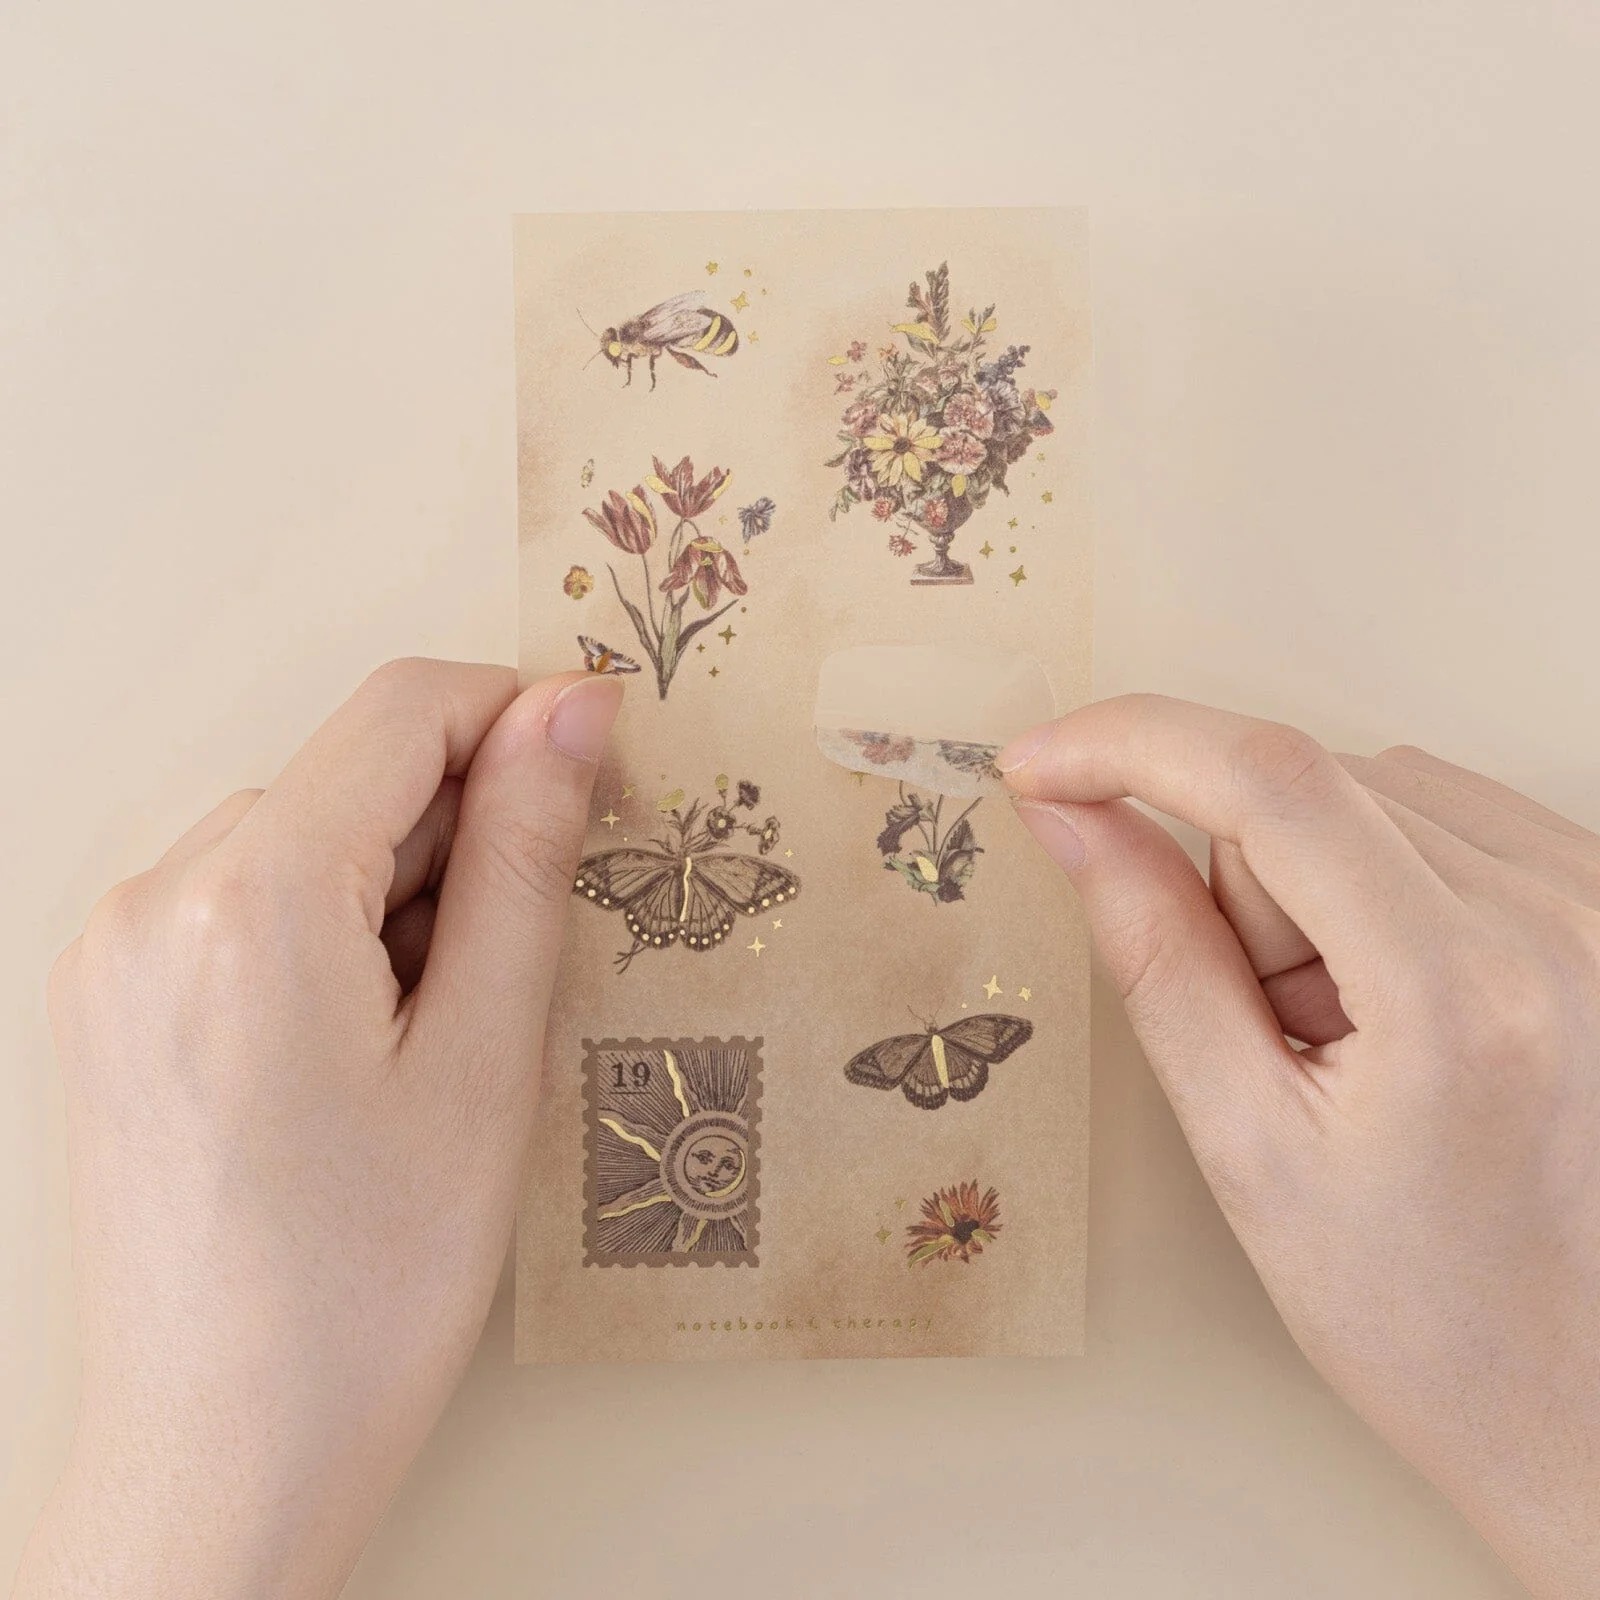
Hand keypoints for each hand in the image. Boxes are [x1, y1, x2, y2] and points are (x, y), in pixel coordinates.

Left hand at [15, 660, 621, 1599]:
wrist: (227, 1450)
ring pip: (298, 835)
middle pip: (348, 775)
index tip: (597, 762)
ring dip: (395, 885)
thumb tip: (570, 711)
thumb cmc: (366, 1283)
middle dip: (458, 827)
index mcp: (247, 902)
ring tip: (434, 1028)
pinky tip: (365, 1038)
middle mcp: (151, 902)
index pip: (402, 711)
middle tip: (520, 955)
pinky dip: (327, 925)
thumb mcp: (487, 1056)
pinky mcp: (108, 998)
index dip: (517, 713)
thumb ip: (526, 857)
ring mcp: (113, 952)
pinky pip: (240, 897)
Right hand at [1001, 696, 1599, 1598]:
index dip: (1127, 745)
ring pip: (1368, 793)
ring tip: (1346, 1026)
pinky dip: (1378, 881)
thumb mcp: (1248, 1149)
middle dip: (1238, 882)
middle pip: (1309, 792)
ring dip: (1312, 885)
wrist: (1588, 1400)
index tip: (1039, 763)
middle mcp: (1561, 920)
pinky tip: (1395, 994)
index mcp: (1462, 991)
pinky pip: (1439, 815)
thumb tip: (1075, 824)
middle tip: (1273, 1025)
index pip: (1270, 782)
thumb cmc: (1432, 1317)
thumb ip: (1156, 959)